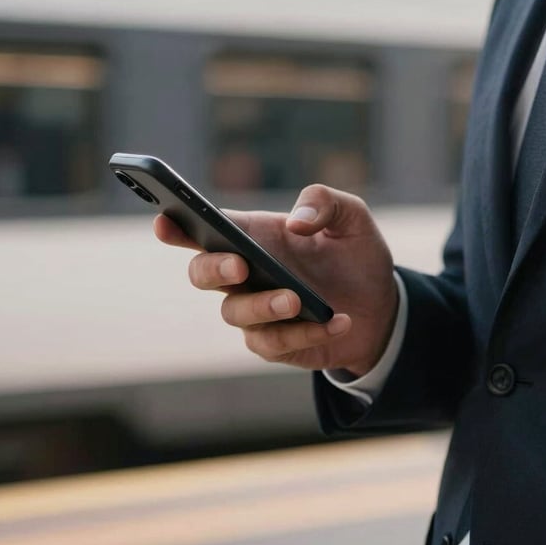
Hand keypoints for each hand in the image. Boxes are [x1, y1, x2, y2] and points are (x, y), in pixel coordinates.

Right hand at [154, 184, 397, 376]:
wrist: (381, 305)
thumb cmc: (355, 255)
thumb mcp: (351, 218)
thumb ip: (325, 202)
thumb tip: (295, 223)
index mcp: (255, 236)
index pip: (205, 228)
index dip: (177, 226)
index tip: (164, 222)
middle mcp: (246, 273)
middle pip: (202, 273)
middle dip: (214, 268)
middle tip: (241, 266)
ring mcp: (256, 310)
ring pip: (234, 312)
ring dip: (263, 306)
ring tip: (297, 300)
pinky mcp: (275, 343)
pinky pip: (273, 342)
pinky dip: (306, 332)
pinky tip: (338, 321)